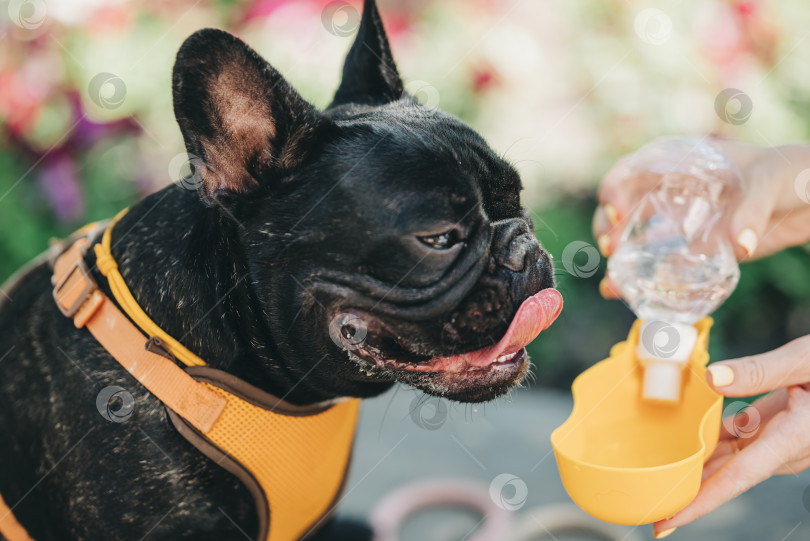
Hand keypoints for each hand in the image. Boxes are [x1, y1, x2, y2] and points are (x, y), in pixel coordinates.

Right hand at [594, 140, 809, 298]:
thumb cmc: (789, 173)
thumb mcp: (769, 181)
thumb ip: (752, 209)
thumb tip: (738, 246)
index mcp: (677, 163)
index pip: (630, 170)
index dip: (614, 188)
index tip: (618, 212)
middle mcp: (669, 193)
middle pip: (621, 207)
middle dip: (608, 227)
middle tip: (610, 249)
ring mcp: (677, 224)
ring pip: (632, 239)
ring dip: (616, 259)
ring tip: (612, 283)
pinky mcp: (692, 251)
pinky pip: (657, 266)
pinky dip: (637, 280)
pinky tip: (623, 295)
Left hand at [652, 334, 809, 537]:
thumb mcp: (805, 360)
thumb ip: (761, 371)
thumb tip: (712, 377)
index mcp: (792, 439)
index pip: (737, 480)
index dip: (701, 503)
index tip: (668, 522)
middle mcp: (783, 448)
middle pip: (726, 475)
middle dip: (687, 490)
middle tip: (647, 504)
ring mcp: (780, 440)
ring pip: (729, 456)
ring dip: (695, 464)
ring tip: (655, 474)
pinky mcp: (778, 427)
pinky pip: (739, 438)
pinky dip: (711, 438)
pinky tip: (682, 435)